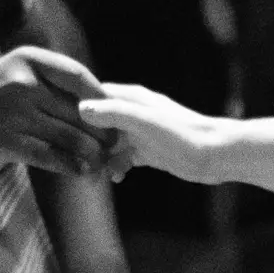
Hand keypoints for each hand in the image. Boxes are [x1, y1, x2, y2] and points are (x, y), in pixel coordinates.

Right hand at [0, 47, 111, 175]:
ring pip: (69, 136)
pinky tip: (83, 171)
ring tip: (104, 162)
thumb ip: (56, 84)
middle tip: (118, 147)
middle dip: (103, 133)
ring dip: (92, 153)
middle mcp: (22, 82)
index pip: (79, 77)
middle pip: (78, 111)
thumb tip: (105, 105)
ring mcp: (13, 112)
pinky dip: (71, 165)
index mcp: (30, 60)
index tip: (117, 116)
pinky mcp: (6, 141)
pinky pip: (50, 156)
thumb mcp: (21, 74)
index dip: (103, 100)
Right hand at [73, 80, 222, 185]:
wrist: (216, 154)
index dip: (74, 107)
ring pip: (107, 142)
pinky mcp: (148, 151)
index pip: (92, 94)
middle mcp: (133, 112)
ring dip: (99, 156)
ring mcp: (140, 132)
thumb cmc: (183, 134)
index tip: (58, 123)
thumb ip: (115, 113)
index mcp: (131, 97)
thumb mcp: (145, 122)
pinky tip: (116, 177)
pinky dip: (115, 167)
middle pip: (97, 121)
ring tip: (92, 171)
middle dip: (84, 138)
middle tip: (74, 155)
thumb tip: (81, 109)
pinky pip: (122, 158)